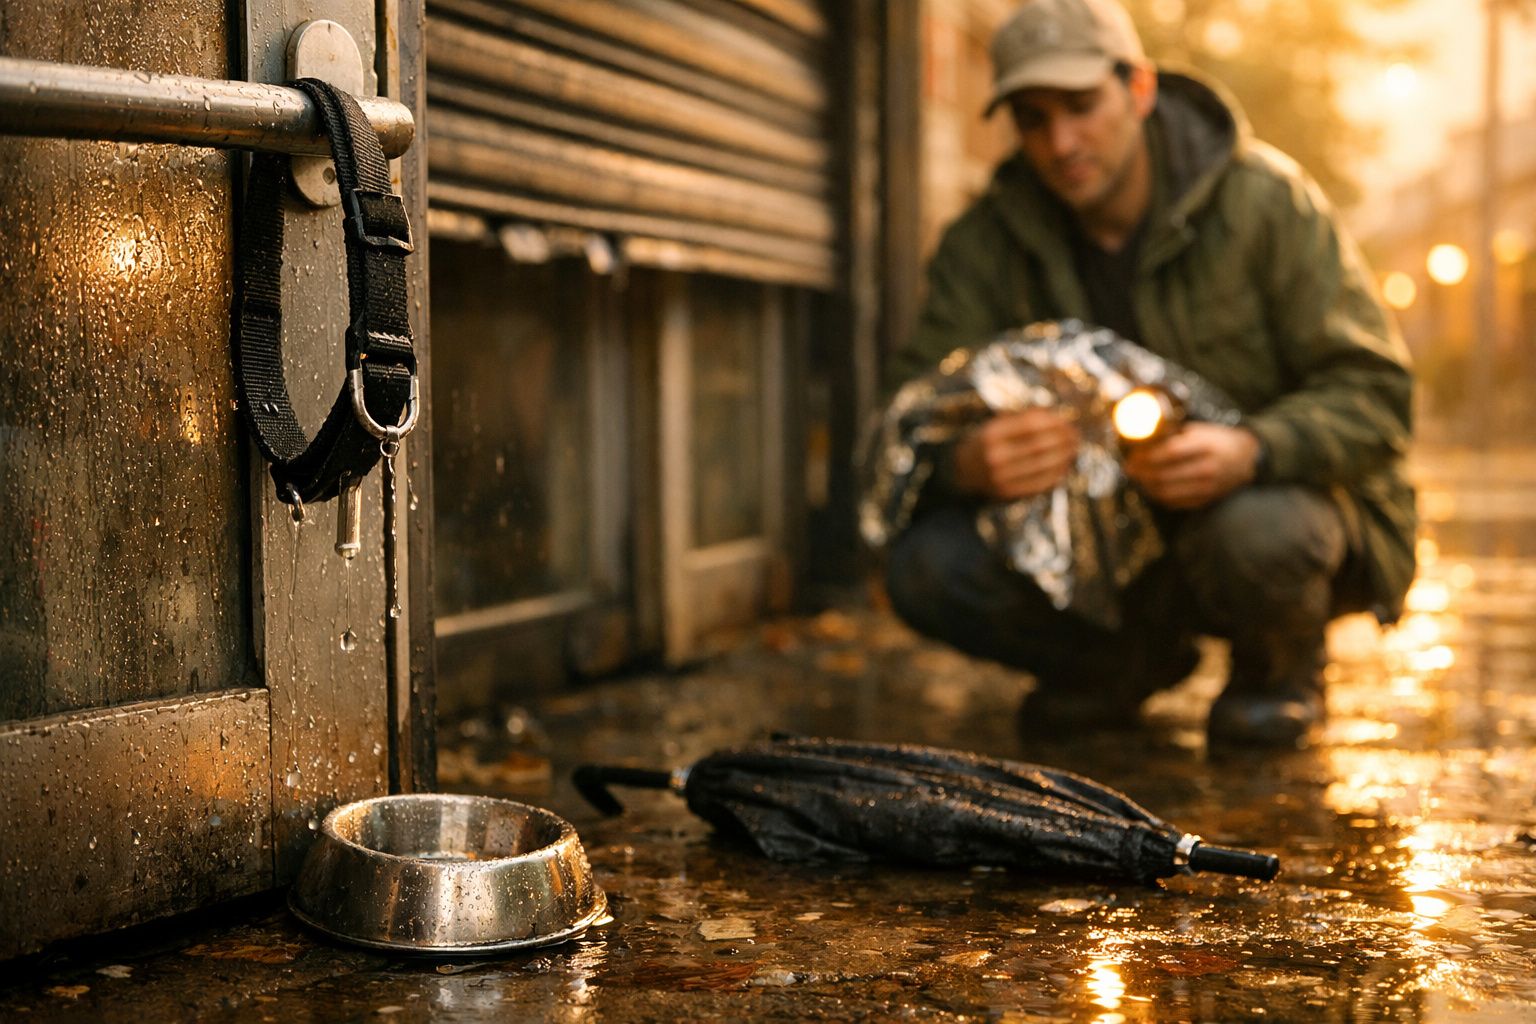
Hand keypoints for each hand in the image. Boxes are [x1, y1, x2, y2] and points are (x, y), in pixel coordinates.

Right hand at [953, 408, 1079, 500]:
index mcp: (991, 434)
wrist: (960, 471)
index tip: (1067, 421)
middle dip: (1062, 439)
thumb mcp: (995, 425)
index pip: (1030, 425)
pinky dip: (1054, 474)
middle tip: (1075, 435)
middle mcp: (994, 456)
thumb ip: (1021, 419)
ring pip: (1041, 465)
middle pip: (1038, 445)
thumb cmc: (985, 443)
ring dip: (1063, 456)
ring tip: (1073, 449)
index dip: (1053, 422)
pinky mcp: (1006, 492)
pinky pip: (1037, 483)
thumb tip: (1054, 416)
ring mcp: (1000, 476)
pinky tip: (1063, 466)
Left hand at [1123, 422, 1260, 508]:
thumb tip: (1143, 437)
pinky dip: (1159, 496)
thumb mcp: (1200, 430)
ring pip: (1167, 492)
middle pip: (1164, 475)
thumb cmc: (1217, 441)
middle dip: (1141, 473)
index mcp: (1206, 446)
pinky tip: (1152, 488)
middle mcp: (1207, 468)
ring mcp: (1208, 487)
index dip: (1146, 456)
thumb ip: (1175, 435)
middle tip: (1130, 468)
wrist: (1246, 459)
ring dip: (1147, 486)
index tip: (1133, 456)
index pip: (1169, 453)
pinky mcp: (1206, 499)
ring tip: (1138, 478)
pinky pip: (1175, 502)